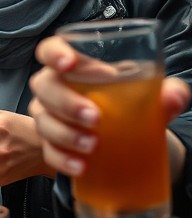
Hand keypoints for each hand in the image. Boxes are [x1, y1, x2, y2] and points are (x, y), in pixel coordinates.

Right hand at [29, 35, 189, 179]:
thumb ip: (166, 92)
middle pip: (45, 86)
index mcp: (75, 67)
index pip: (51, 50)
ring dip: (65, 134)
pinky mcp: (52, 146)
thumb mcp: (151, 96)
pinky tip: (81, 167)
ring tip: (92, 146)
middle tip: (95, 117)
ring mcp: (49, 117)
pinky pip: (49, 152)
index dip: (54, 53)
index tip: (69, 64)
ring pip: (43, 121)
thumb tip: (173, 96)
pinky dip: (63, 159)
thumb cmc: (131, 107)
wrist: (129, 141)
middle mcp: (55, 88)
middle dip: (66, 102)